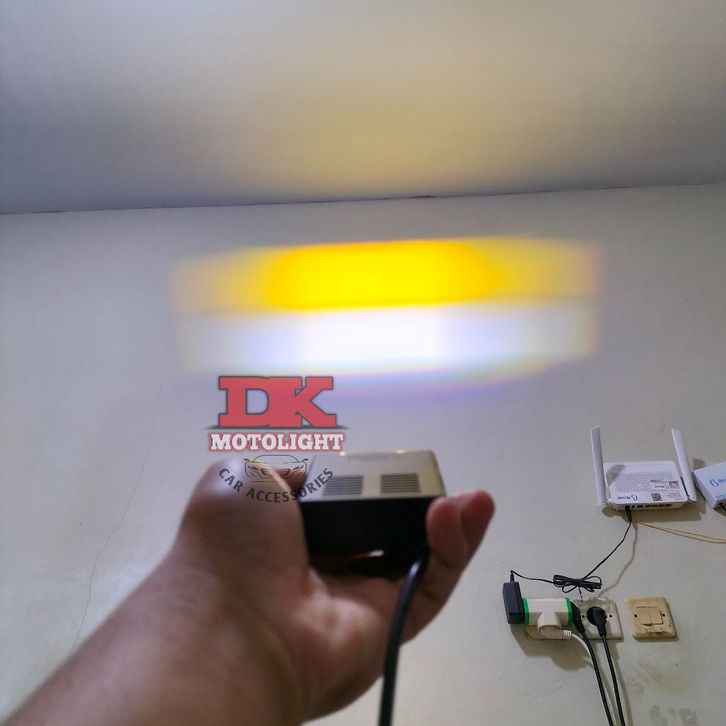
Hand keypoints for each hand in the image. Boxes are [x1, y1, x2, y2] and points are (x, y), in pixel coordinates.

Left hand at [176, 459, 494, 721]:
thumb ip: (285, 471)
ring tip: (473, 498)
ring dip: (450, 524)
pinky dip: (454, 550)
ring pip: (420, 557)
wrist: (234, 618)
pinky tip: (462, 513)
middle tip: (440, 482)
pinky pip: (431, 584)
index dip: (377, 487)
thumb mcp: (244, 478)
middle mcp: (330, 568)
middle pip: (391, 532)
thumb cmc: (234, 543)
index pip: (348, 507)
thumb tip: (316, 479)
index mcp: (293, 535)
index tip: (398, 469)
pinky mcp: (391, 624)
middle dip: (421, 504)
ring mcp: (362, 598)